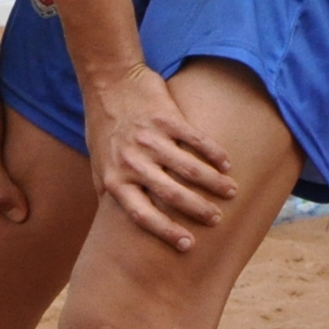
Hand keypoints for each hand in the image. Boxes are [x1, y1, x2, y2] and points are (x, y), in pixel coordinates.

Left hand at [80, 61, 241, 248]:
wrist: (109, 82)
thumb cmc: (104, 127)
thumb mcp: (98, 164)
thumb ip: (110, 192)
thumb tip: (115, 225)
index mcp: (115, 179)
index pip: (142, 215)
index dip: (166, 232)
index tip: (188, 245)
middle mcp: (132, 162)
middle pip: (171, 194)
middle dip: (198, 210)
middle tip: (216, 219)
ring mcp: (150, 139)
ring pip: (188, 168)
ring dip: (213, 183)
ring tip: (230, 192)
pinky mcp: (166, 118)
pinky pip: (195, 140)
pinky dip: (214, 153)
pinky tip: (226, 163)